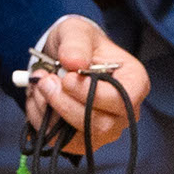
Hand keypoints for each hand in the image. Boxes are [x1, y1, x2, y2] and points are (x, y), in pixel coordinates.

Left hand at [23, 16, 142, 153]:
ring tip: (40, 85)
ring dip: (49, 110)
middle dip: (64, 103)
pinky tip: (40, 98)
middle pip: (100, 124)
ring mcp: (104, 131)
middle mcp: (124, 112)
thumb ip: (76, 43)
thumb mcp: (76, 32)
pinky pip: (59, 140)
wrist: (63, 60)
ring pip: (78, 137)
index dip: (92, 93)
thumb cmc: (79, 45)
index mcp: (134, 82)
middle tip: (44, 80)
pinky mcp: (81, 141)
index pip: (123, 100)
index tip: (67, 78)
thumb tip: (73, 62)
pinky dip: (41, 119)